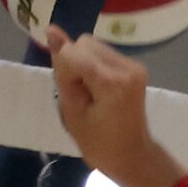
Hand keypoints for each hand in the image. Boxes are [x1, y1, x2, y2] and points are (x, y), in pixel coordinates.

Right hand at [45, 28, 179, 186]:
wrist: (132, 155)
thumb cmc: (98, 143)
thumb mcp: (71, 110)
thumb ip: (62, 69)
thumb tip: (51, 31)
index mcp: (111, 82)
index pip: (73, 54)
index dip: (65, 73)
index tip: (73, 95)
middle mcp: (126, 67)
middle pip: (84, 44)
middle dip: (75, 65)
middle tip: (82, 95)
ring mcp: (134, 65)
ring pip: (93, 45)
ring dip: (84, 64)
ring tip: (91, 93)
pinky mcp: (136, 65)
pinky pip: (104, 52)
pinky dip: (95, 66)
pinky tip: (100, 89)